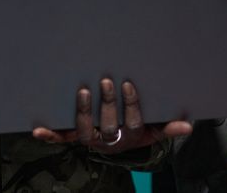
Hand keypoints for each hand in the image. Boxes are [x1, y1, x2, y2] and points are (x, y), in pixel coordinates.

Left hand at [32, 78, 191, 153]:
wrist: (120, 146)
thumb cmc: (139, 130)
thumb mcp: (155, 130)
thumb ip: (169, 126)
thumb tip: (188, 126)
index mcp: (130, 136)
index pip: (132, 121)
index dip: (130, 103)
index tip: (127, 84)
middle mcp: (109, 139)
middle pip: (108, 125)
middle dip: (107, 104)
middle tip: (105, 81)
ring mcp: (90, 138)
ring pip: (84, 130)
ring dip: (83, 112)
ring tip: (83, 92)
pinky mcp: (75, 137)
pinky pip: (62, 138)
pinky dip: (50, 135)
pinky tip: (38, 129)